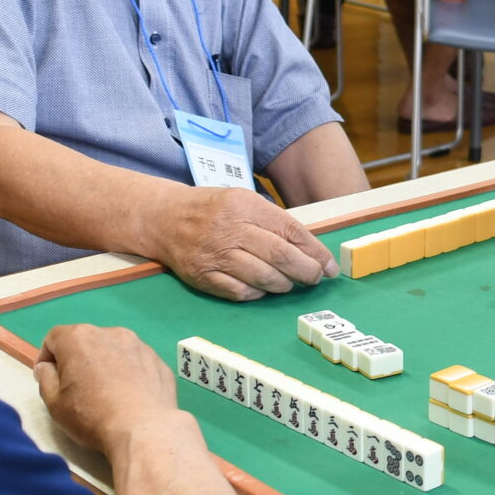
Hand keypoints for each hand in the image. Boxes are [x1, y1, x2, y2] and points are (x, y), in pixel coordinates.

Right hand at [35, 322, 185, 456]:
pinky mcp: (158, 360)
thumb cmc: (92, 416)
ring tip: (106, 392)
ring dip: (105, 364)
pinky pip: (136, 362)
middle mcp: (110, 333)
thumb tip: (47, 367)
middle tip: (76, 388)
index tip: (48, 377)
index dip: (47, 357)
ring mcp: (139, 345)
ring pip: (113, 350)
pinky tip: (129, 397)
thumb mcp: (55, 403)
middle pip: (86, 341)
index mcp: (79, 338)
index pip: (54, 338)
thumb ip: (46, 378)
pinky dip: (129, 373)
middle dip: (77, 360)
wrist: (143, 430)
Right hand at [151, 186, 338, 301]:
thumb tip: (312, 249)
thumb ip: (273, 221)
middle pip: (281, 257)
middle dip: (307, 272)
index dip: (316, 252)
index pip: (291, 231)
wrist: (164, 218)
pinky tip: (263, 288)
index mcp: (245, 206)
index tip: (330, 266)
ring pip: (264, 278)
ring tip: (289, 283)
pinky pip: (241, 292)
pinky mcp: (203, 276)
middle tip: (316, 278)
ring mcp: (215, 255)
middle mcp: (231, 230)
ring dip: (284, 285)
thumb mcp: (243, 201)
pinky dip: (258, 293)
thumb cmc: (212, 210)